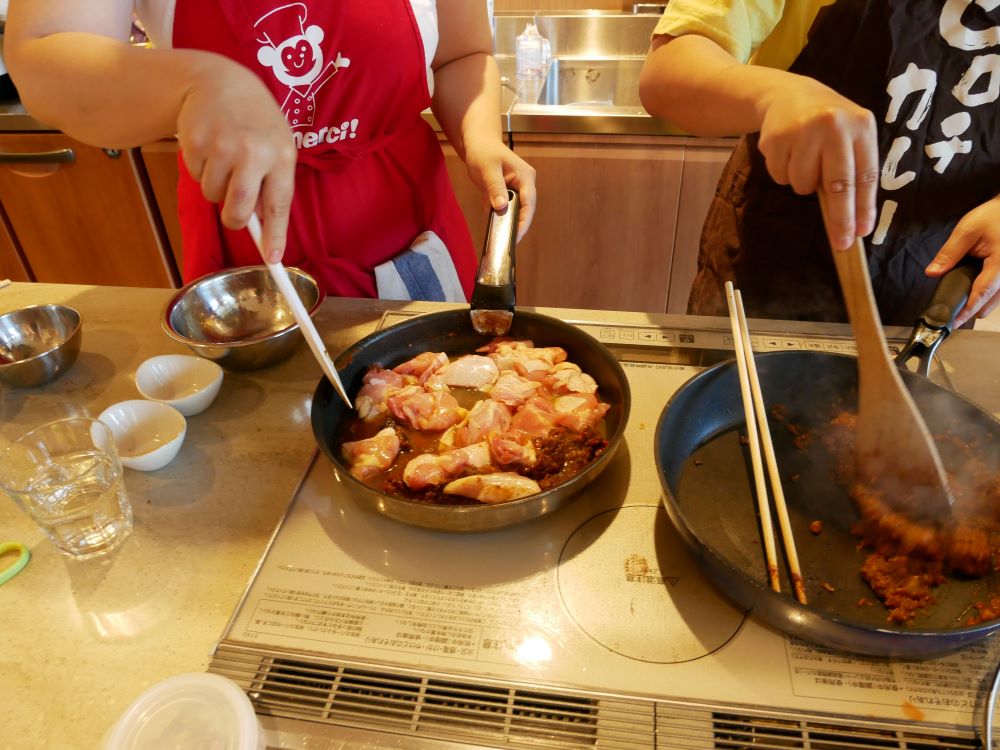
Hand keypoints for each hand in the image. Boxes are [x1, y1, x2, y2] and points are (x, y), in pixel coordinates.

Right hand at [176, 58, 296, 261]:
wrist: (219, 80)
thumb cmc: (255, 121)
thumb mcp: (277, 144)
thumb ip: (273, 183)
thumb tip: (264, 227)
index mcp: (280, 155)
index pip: (278, 205)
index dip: (274, 236)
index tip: (272, 259)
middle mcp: (252, 152)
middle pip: (238, 209)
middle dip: (235, 219)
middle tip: (235, 213)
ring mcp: (221, 146)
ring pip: (213, 195)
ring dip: (217, 189)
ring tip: (225, 161)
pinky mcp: (195, 143)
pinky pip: (197, 177)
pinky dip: (202, 171)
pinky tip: (210, 147)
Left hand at [462, 137, 536, 241]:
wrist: (476, 142)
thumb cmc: (484, 151)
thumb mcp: (488, 169)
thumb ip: (495, 187)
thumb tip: (501, 207)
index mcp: (526, 178)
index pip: (529, 204)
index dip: (524, 222)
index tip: (515, 237)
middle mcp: (524, 186)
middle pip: (523, 211)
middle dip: (514, 226)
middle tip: (505, 242)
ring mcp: (514, 191)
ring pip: (512, 213)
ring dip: (504, 224)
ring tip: (497, 239)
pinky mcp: (505, 195)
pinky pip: (502, 210)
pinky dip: (495, 218)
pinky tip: (489, 227)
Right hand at [757, 75, 878, 250]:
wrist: (789, 94)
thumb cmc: (827, 125)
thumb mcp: (849, 136)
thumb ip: (853, 170)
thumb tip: (853, 221)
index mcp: (861, 125)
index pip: (866, 174)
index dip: (863, 207)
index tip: (861, 233)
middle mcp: (834, 124)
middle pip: (838, 184)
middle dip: (840, 218)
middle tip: (841, 242)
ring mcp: (803, 130)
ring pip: (803, 184)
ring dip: (802, 184)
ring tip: (804, 162)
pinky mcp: (776, 138)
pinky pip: (781, 176)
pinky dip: (784, 174)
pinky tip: (788, 154)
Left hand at [926, 196, 999, 326]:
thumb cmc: (994, 215)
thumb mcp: (967, 230)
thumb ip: (949, 253)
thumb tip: (932, 272)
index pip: (982, 293)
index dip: (967, 311)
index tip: (954, 322)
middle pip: (991, 301)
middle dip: (973, 309)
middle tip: (954, 315)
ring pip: (997, 298)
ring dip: (981, 303)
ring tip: (962, 308)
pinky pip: (999, 291)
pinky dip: (987, 294)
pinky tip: (975, 293)